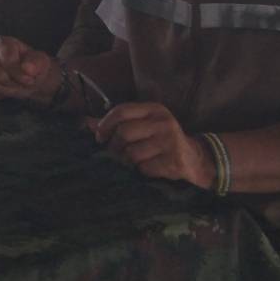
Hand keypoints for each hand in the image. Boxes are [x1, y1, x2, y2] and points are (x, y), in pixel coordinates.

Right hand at [0, 37, 58, 104]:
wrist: (26, 75)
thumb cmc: (33, 66)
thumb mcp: (41, 62)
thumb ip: (36, 63)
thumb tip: (27, 69)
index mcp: (3, 43)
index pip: (8, 61)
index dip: (19, 75)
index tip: (30, 80)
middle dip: (13, 85)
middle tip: (23, 87)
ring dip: (6, 91)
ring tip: (16, 89)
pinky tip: (4, 90)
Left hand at [87, 102, 212, 185]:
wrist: (193, 159)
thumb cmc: (161, 140)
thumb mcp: (143, 125)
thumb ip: (117, 123)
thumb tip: (85, 123)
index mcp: (154, 109)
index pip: (122, 111)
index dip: (105, 124)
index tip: (99, 137)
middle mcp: (163, 122)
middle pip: (124, 132)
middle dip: (114, 146)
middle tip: (115, 153)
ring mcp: (169, 141)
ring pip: (132, 153)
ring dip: (127, 161)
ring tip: (132, 161)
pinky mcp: (173, 160)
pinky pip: (144, 168)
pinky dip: (140, 170)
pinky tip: (147, 167)